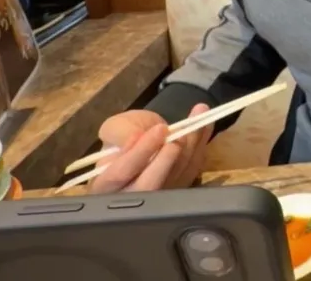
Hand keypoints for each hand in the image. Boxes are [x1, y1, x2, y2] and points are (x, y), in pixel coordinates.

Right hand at [88, 104, 212, 192]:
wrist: (143, 137)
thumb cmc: (122, 135)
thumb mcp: (115, 128)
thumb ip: (121, 133)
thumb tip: (138, 138)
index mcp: (106, 183)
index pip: (121, 172)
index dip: (141, 152)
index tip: (159, 129)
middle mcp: (131, 195)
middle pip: (151, 185)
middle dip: (167, 161)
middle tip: (177, 138)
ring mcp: (159, 195)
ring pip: (176, 176)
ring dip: (190, 145)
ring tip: (198, 115)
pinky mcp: (181, 186)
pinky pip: (193, 168)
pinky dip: (202, 144)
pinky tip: (205, 123)